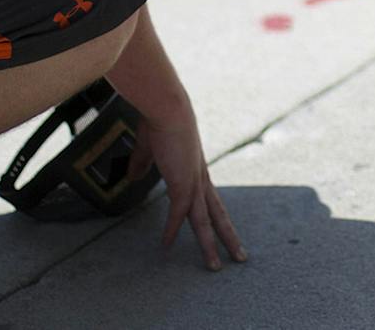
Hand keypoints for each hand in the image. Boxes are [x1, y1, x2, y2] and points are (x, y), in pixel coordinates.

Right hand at [128, 104, 246, 269]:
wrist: (166, 108)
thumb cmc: (158, 122)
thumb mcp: (149, 149)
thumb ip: (143, 165)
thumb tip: (134, 179)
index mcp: (196, 170)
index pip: (211, 201)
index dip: (216, 217)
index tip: (223, 232)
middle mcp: (200, 179)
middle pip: (218, 215)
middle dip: (229, 238)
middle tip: (241, 257)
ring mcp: (193, 182)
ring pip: (205, 222)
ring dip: (210, 245)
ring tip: (216, 267)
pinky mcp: (182, 183)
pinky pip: (178, 214)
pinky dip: (171, 231)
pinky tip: (165, 246)